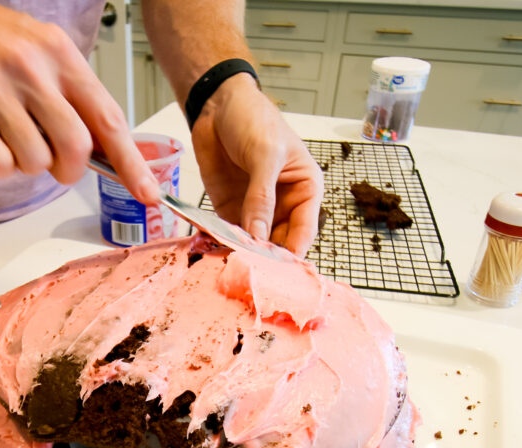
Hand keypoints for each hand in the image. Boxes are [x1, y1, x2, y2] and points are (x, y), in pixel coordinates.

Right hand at [0, 0, 158, 202]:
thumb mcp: (45, 52)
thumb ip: (75, 97)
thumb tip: (108, 153)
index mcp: (60, 54)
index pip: (107, 118)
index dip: (131, 163)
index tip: (147, 193)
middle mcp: (28, 68)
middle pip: (74, 147)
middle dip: (69, 169)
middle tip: (56, 164)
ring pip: (33, 161)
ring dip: (27, 165)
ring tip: (11, 137)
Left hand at [190, 74, 323, 256]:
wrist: (218, 104)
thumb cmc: (254, 119)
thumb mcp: (264, 154)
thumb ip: (261, 196)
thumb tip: (258, 235)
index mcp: (305, 189)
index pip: (304, 231)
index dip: (292, 252)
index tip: (277, 269)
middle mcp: (284, 205)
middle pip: (279, 243)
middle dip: (266, 257)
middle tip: (250, 269)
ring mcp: (256, 210)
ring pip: (254, 243)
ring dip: (243, 253)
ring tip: (231, 263)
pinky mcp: (231, 210)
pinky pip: (230, 234)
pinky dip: (223, 243)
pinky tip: (215, 250)